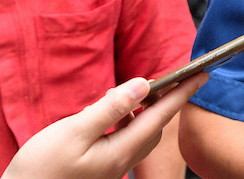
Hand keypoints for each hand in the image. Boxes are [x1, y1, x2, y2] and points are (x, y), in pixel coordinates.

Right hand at [2, 73, 206, 178]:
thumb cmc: (40, 169)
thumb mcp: (74, 132)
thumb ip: (110, 108)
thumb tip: (143, 85)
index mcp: (120, 152)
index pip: (161, 116)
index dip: (182, 93)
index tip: (202, 74)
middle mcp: (122, 161)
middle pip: (155, 126)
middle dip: (164, 101)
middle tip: (166, 78)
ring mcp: (111, 166)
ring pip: (140, 134)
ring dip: (143, 110)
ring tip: (131, 92)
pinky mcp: (100, 167)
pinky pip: (124, 140)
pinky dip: (126, 121)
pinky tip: (110, 112)